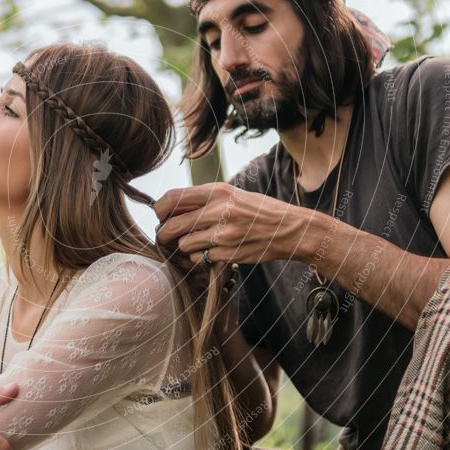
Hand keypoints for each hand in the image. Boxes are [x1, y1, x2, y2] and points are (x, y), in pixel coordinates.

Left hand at [154, 183, 307, 265]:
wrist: (290, 229)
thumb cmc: (258, 210)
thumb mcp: (232, 195)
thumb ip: (203, 200)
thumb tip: (169, 207)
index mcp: (218, 191)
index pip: (172, 198)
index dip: (159, 210)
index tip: (159, 216)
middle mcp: (219, 211)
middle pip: (172, 226)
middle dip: (164, 234)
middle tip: (165, 237)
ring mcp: (224, 234)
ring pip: (184, 245)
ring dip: (185, 247)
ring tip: (197, 243)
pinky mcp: (229, 254)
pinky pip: (200, 258)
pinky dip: (201, 257)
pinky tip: (213, 251)